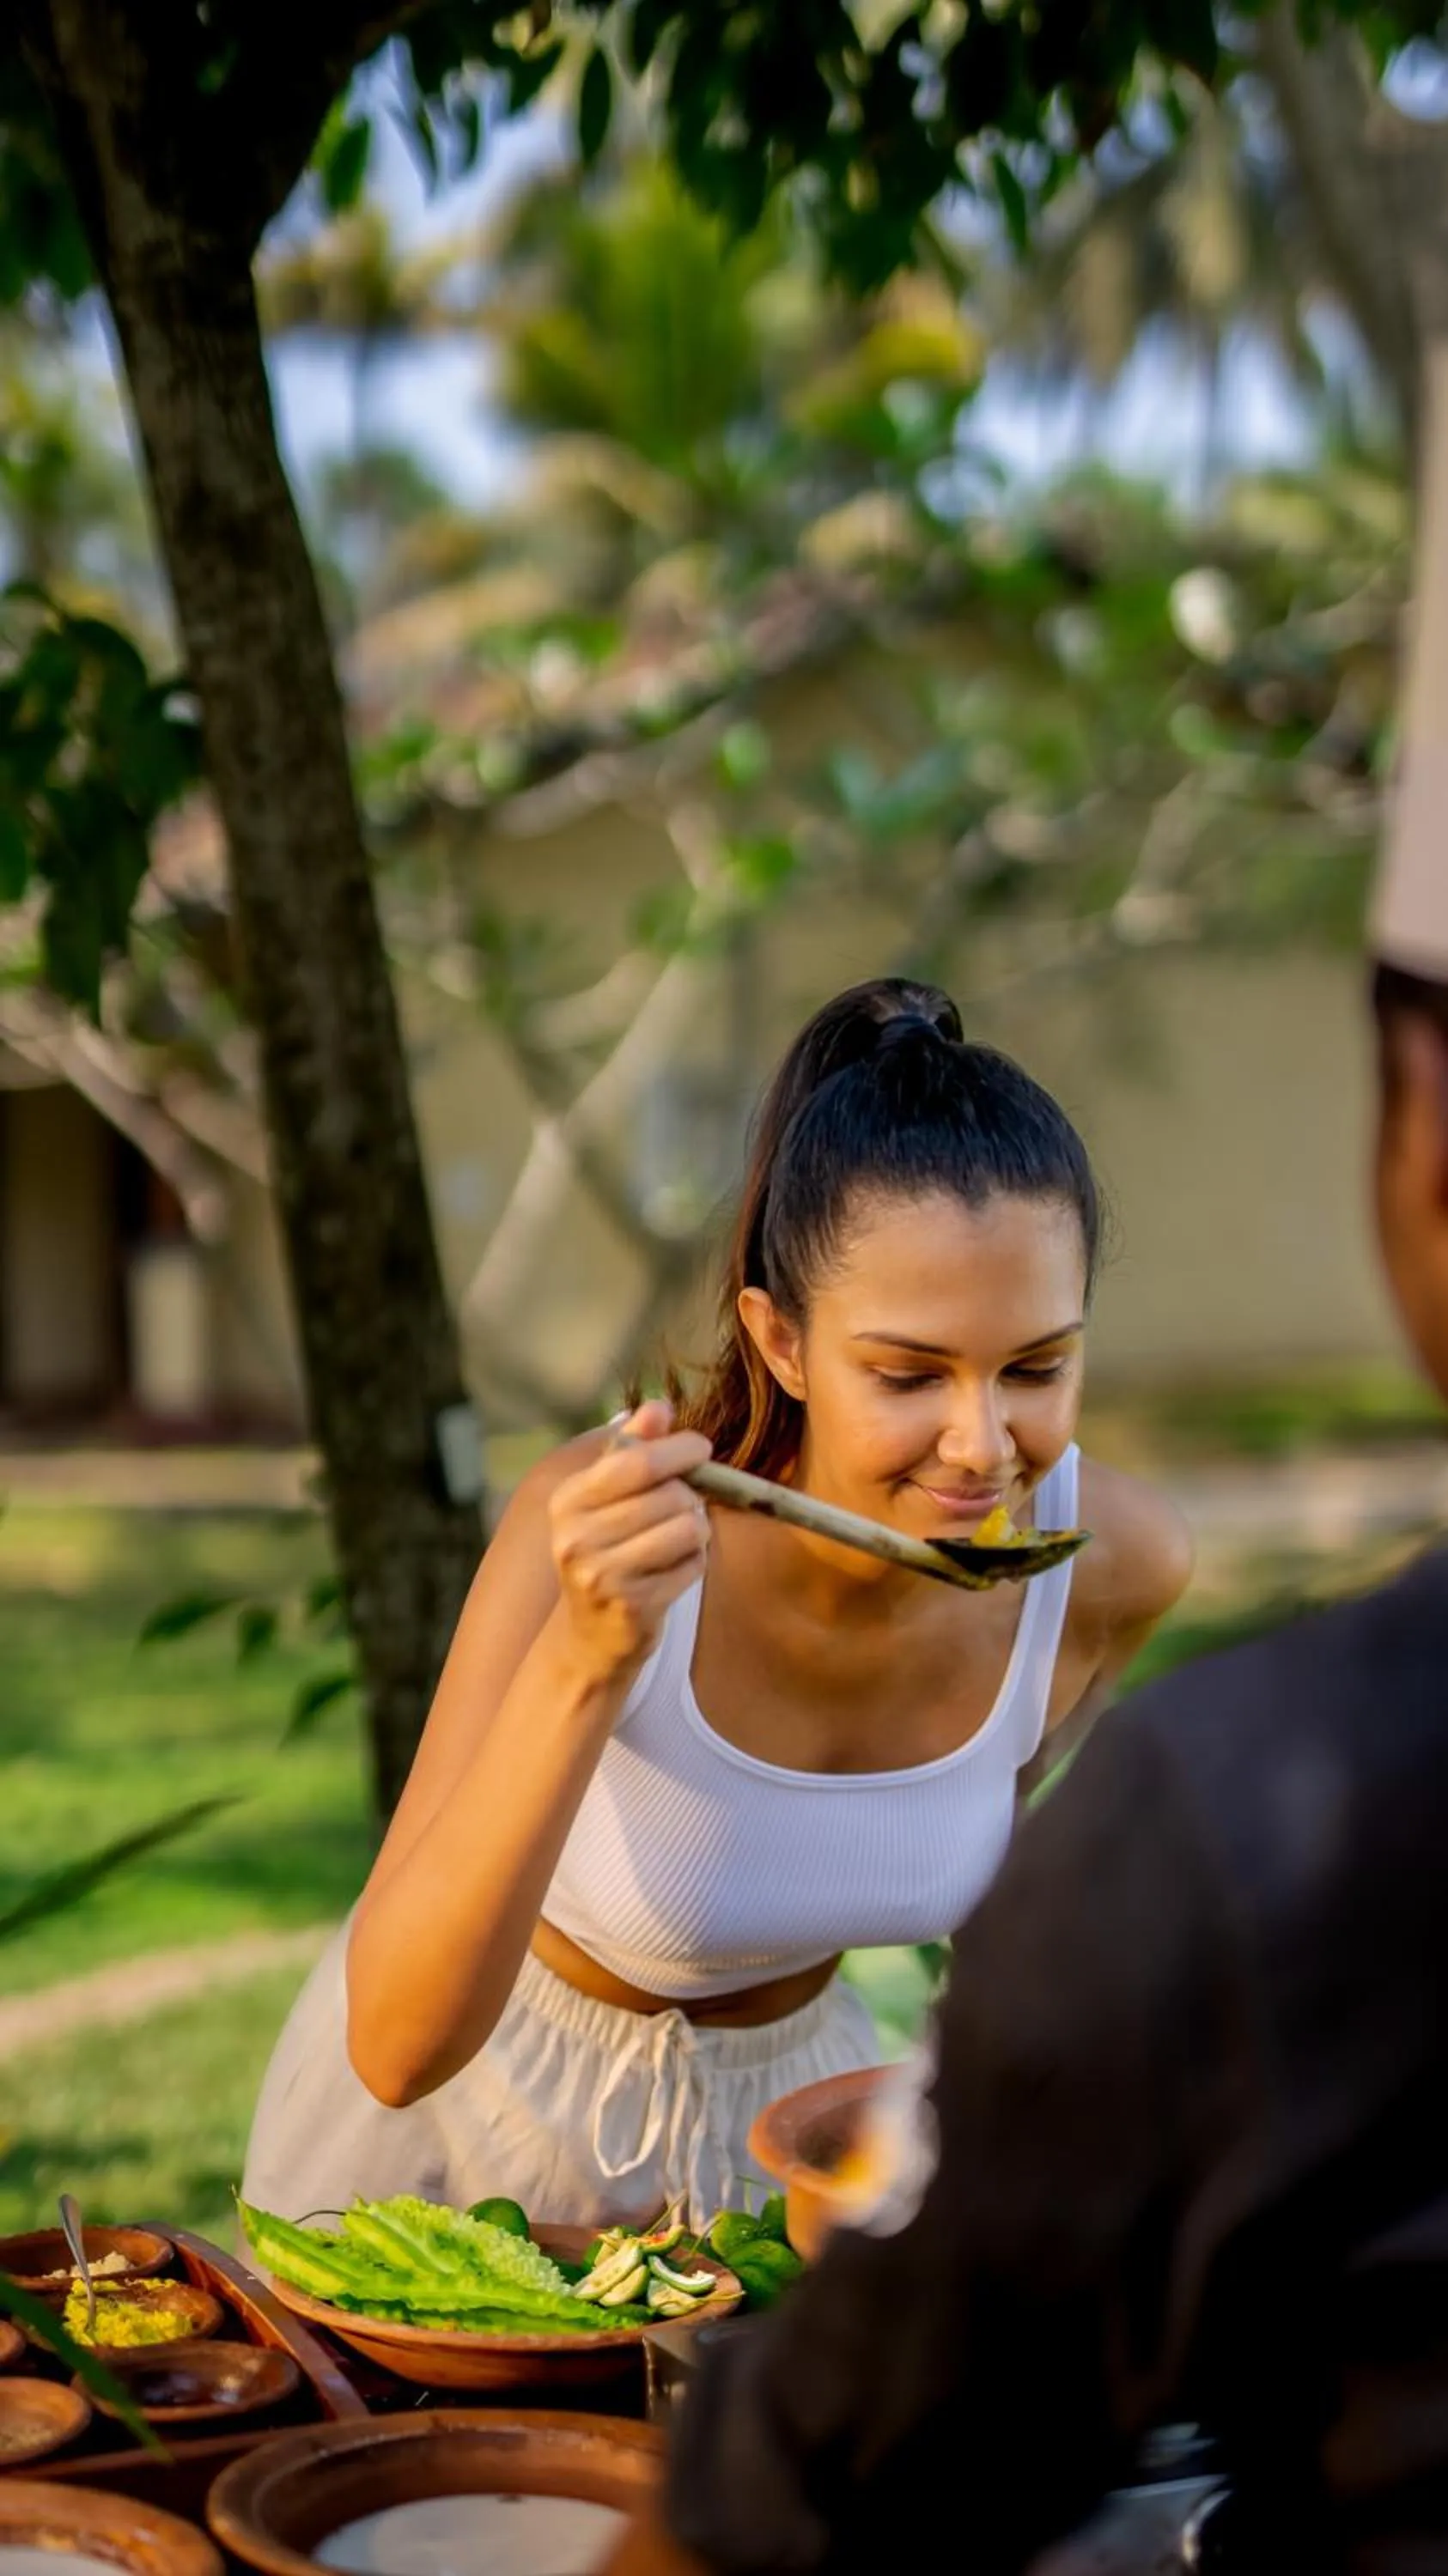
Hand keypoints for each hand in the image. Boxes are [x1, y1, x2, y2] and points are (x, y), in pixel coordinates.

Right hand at [548, 1400, 711, 1685]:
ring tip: (678, 1541)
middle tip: (682, 1508)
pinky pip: (693, 1565)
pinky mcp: (633, 1607)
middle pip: (670, 1495)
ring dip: (696, 1531)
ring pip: (688, 1528)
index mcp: (567, 1501)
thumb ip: (631, 1448)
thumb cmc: (605, 1553)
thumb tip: (659, 1406)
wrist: (590, 1638)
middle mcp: (576, 1537)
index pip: (636, 1461)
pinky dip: (694, 1563)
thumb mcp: (605, 1499)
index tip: (701, 1449)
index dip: (679, 1450)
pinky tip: (672, 1572)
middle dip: (690, 1497)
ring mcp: (603, 1575)